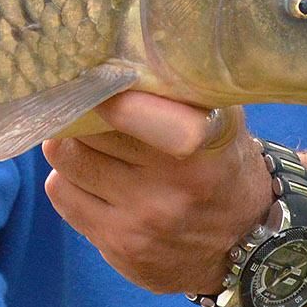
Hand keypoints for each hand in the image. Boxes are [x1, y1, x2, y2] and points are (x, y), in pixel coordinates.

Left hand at [41, 95, 271, 294]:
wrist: (245, 244)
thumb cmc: (224, 164)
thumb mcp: (221, 119)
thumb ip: (178, 90)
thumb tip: (118, 59)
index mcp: (200, 145)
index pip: (125, 109)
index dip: (101, 92)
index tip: (94, 81)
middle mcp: (169, 188)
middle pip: (86, 132)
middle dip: (82, 114)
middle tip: (86, 107)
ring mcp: (141, 222)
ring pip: (66, 161)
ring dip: (70, 146)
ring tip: (88, 143)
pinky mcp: (119, 248)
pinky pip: (62, 195)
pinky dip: (68, 179)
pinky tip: (91, 178)